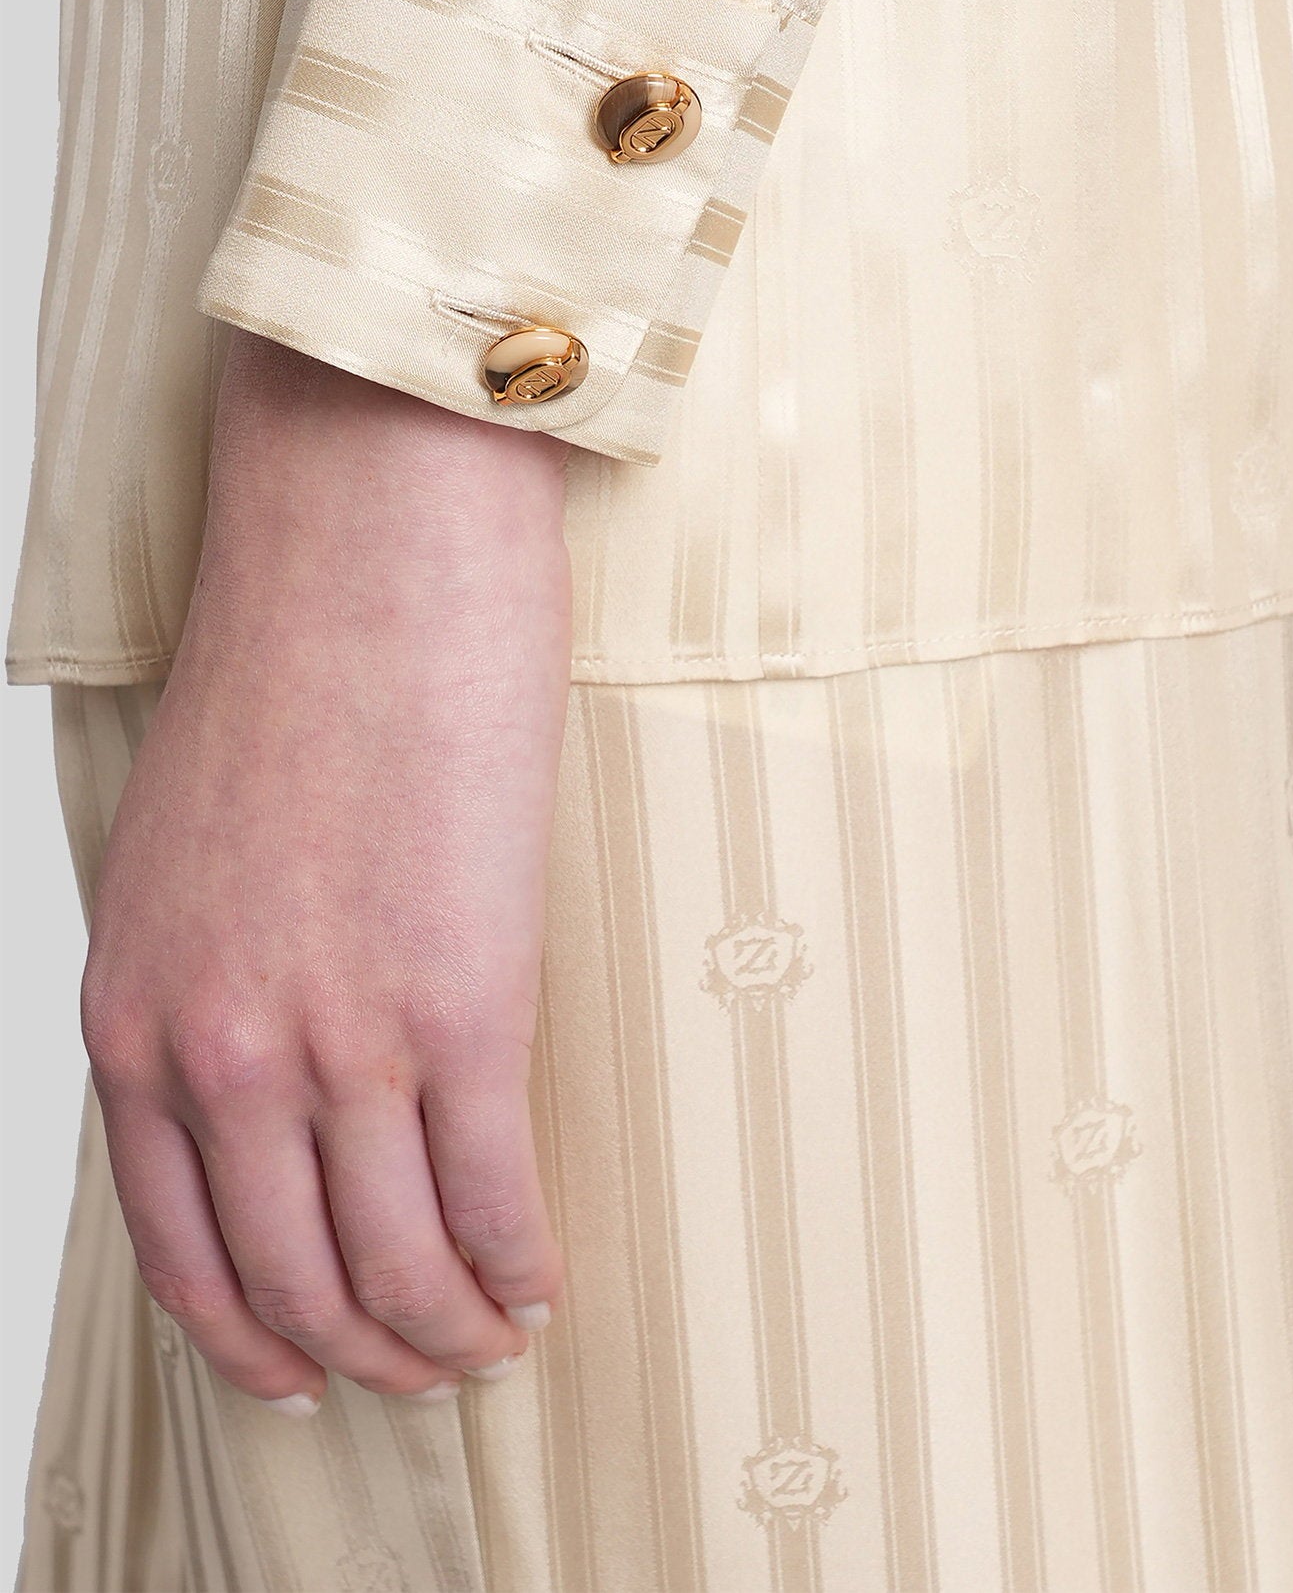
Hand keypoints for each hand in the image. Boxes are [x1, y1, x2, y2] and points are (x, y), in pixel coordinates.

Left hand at [79, 334, 570, 1411]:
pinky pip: (491, 1200)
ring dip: (447, 1336)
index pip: (176, 1251)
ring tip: (492, 1344)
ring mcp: (338, 1033)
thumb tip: (277, 1089)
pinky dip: (518, 1269)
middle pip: (291, 1283)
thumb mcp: (185, 850)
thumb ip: (208, 980)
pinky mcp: (462, 998)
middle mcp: (217, 1050)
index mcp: (134, 1012)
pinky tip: (542, 1282)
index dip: (250, 1340)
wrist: (364, 537)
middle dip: (360, 1358)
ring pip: (393, 1268)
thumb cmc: (293, 664)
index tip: (305, 1369)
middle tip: (421, 1371)